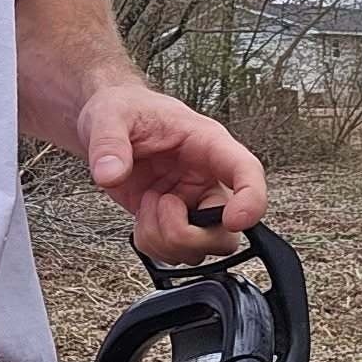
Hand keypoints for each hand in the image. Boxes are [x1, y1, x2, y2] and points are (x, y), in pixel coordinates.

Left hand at [77, 82, 266, 264]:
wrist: (109, 123)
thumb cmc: (124, 109)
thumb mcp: (110, 115)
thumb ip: (110, 143)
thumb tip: (110, 174)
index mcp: (207, 144)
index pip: (247, 172)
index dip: (252, 201)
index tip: (234, 220)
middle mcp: (207, 178)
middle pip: (226, 232)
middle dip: (187, 234)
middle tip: (159, 205)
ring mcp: (192, 204)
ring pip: (199, 250)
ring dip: (163, 238)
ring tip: (145, 202)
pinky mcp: (173, 221)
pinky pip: (174, 253)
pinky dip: (152, 244)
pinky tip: (141, 215)